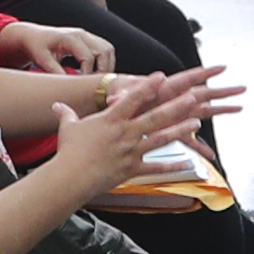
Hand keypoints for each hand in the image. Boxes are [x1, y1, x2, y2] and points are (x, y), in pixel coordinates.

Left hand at [14, 21, 115, 76]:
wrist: (32, 35)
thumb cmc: (36, 46)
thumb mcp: (42, 60)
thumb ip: (55, 71)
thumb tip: (68, 85)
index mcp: (70, 38)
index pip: (88, 57)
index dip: (89, 73)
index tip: (83, 85)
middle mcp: (81, 34)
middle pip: (104, 51)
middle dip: (104, 70)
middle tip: (97, 85)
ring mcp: (86, 35)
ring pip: (108, 49)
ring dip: (108, 65)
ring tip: (99, 80)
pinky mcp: (88, 38)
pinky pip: (104, 48)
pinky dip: (105, 60)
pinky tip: (97, 72)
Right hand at [38, 70, 223, 204]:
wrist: (71, 177)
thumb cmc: (68, 152)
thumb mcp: (67, 128)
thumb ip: (66, 114)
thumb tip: (57, 106)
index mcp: (111, 120)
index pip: (132, 98)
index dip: (148, 86)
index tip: (161, 77)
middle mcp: (125, 133)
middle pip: (155, 116)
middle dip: (175, 105)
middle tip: (192, 97)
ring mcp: (131, 151)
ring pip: (161, 138)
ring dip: (180, 130)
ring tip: (196, 123)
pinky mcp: (132, 169)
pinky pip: (156, 168)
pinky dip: (173, 166)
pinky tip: (187, 162)